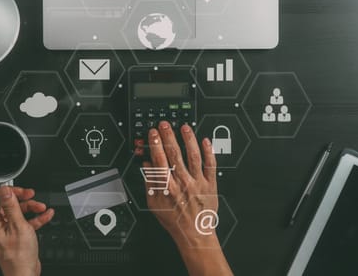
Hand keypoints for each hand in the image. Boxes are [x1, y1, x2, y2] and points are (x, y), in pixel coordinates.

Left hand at [0, 186, 54, 275]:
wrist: (25, 274)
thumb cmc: (19, 257)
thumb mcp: (18, 226)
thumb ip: (12, 206)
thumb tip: (5, 190)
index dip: (6, 191)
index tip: (18, 189)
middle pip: (7, 204)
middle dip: (22, 199)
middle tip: (32, 195)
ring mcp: (6, 231)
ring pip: (17, 212)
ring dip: (31, 208)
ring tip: (42, 208)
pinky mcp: (15, 235)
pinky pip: (24, 222)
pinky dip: (35, 218)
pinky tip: (46, 216)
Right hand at [145, 121, 233, 275]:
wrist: (194, 233)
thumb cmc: (175, 220)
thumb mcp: (154, 204)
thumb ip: (150, 183)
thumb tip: (147, 165)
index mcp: (167, 187)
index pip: (159, 160)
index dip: (155, 144)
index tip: (152, 134)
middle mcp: (183, 182)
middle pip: (174, 154)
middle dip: (168, 136)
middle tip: (164, 125)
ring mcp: (197, 182)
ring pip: (193, 156)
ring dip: (188, 140)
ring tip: (184, 128)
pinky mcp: (210, 184)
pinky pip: (210, 165)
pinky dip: (208, 152)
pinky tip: (205, 141)